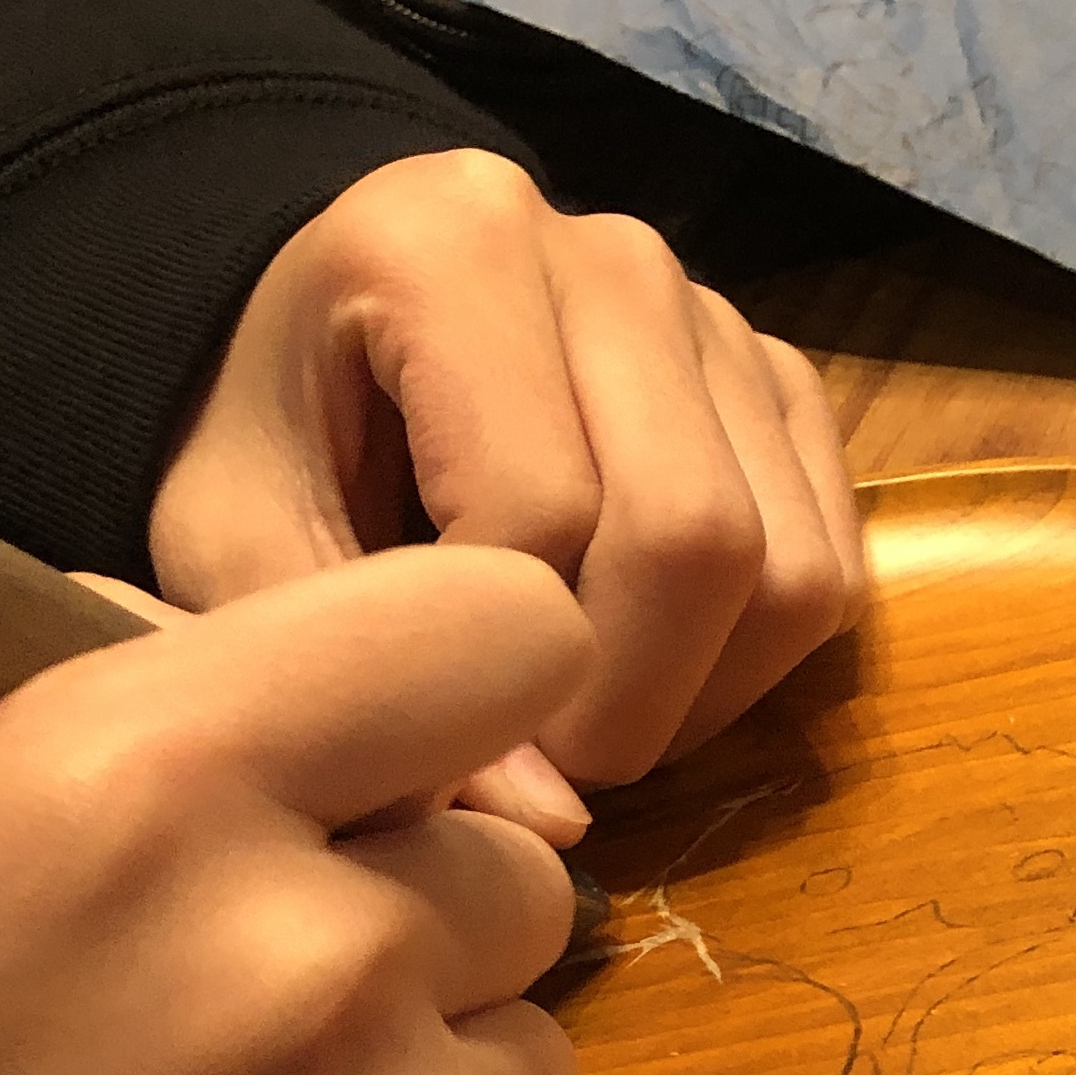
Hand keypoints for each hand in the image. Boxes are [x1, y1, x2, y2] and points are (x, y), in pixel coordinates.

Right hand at [0, 547, 593, 1074]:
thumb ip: (183, 675)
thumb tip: (382, 667)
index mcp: (141, 769)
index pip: (505, 626)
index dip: (462, 681)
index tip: (403, 739)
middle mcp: (292, 946)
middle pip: (520, 862)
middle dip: (417, 908)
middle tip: (247, 974)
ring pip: (531, 1018)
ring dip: (428, 1050)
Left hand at [150, 149, 865, 803]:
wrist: (336, 323)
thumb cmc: (276, 429)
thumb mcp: (242, 540)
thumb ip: (372, 666)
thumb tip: (563, 827)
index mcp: (457, 247)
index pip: (543, 509)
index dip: (513, 667)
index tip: (454, 737)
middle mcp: (616, 256)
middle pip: (695, 533)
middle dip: (632, 702)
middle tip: (552, 766)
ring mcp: (719, 313)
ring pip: (789, 562)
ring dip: (708, 692)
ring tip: (601, 718)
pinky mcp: (782, 378)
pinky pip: (834, 555)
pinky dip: (761, 654)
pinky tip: (659, 665)